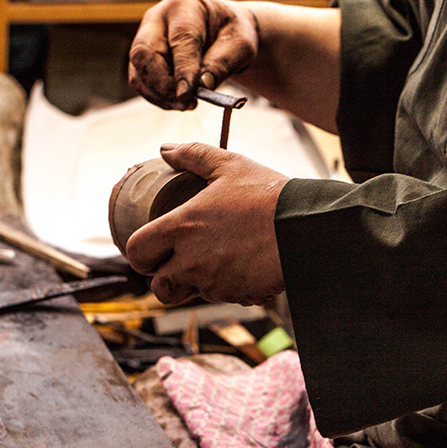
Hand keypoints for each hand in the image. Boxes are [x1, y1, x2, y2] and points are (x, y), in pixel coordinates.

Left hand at [125, 142, 288, 305]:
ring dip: (196, 283)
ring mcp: (215, 283)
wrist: (308, 227)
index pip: (138, 252)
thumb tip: (166, 149)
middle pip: (159, 287)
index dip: (139, 254)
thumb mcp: (229, 165)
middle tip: (177, 263)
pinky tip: (241, 268)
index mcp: (182, 227)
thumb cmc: (268, 194)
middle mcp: (193, 261)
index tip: (150, 251)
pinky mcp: (238, 296)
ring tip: (213, 262)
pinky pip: (223, 298)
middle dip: (164, 278)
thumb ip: (193, 155)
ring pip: (192, 295)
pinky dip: (228, 287)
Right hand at [129, 0, 258, 109]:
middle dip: (162, 85)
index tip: (188, 93)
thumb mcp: (240, 46)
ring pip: (139, 72)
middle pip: (144, 53)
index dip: (183, 68)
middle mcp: (158, 19)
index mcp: (185, 6)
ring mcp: (146, 38)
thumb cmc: (232, 34)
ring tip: (189, 105)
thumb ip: (222, 64)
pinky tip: (181, 102)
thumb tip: (202, 86)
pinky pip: (142, 83)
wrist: (224, 33)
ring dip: (160, 96)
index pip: (180, 39)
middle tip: (187, 102)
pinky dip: (159, 98)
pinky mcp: (144, 59)